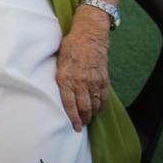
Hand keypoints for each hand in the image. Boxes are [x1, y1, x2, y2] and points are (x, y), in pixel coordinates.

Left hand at [56, 7, 110, 131]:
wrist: (89, 35)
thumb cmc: (70, 47)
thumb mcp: (59, 62)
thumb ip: (60, 78)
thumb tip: (58, 93)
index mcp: (65, 78)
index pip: (69, 104)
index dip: (72, 118)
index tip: (75, 127)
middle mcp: (80, 82)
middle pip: (84, 108)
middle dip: (83, 119)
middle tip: (82, 125)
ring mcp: (93, 81)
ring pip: (94, 105)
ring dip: (92, 114)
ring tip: (88, 118)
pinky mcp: (103, 79)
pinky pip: (103, 97)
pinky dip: (101, 105)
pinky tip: (97, 108)